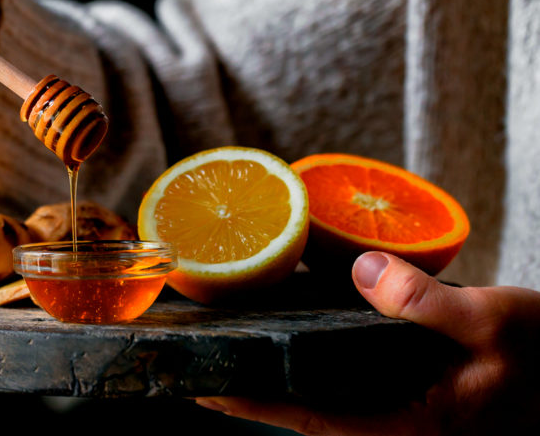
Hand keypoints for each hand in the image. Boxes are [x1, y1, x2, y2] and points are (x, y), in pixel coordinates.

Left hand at [195, 252, 539, 434]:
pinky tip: (291, 322)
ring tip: (232, 341)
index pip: (313, 418)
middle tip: (200, 362)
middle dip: (253, 389)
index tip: (206, 391)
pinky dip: (311, 352)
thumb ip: (427, 302)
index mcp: (411, 422)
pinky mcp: (406, 381)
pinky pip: (346, 370)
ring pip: (323, 389)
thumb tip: (362, 272)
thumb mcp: (493, 322)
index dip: (255, 406)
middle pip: (306, 407)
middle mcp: (396, 417)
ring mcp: (400, 401)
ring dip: (277, 370)